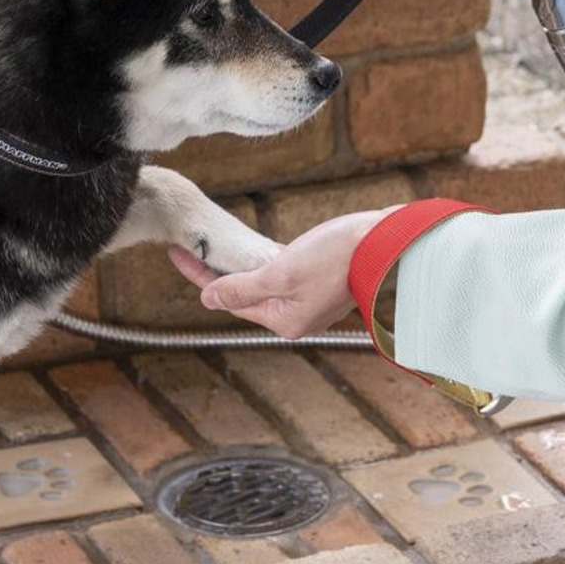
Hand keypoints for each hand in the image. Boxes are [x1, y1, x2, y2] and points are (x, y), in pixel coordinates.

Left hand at [165, 207, 398, 338]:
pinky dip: (264, 262)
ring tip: (213, 246)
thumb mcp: (281, 272)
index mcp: (285, 321)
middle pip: (244, 293)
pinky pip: (283, 275)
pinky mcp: (322, 281)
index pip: (231, 299)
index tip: (177, 252)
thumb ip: (243, 287)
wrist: (387, 241)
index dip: (201, 275)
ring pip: (263, 283)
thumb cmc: (337, 256)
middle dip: (217, 271)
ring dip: (239, 266)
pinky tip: (251, 250)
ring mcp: (310, 300)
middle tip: (189, 245)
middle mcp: (296, 316)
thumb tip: (208, 298)